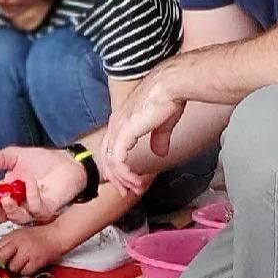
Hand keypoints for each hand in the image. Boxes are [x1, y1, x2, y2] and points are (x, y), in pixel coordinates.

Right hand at [0, 146, 86, 221]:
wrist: (68, 162)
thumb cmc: (43, 161)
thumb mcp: (17, 155)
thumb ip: (0, 159)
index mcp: (7, 193)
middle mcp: (18, 205)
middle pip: (0, 217)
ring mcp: (32, 209)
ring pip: (17, 218)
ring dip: (9, 208)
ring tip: (6, 197)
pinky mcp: (46, 209)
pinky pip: (35, 208)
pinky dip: (31, 196)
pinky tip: (29, 183)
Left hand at [0, 224, 64, 274]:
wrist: (58, 235)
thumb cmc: (40, 235)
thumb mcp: (21, 234)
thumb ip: (9, 242)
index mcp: (14, 235)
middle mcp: (19, 242)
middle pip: (1, 258)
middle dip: (1, 265)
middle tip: (5, 267)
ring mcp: (28, 252)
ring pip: (12, 267)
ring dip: (14, 269)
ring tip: (20, 265)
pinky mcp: (36, 261)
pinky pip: (24, 272)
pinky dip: (25, 271)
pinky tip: (28, 266)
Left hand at [101, 60, 186, 195]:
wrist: (171, 85)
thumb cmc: (168, 97)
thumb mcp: (163, 123)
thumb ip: (159, 138)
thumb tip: (160, 151)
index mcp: (123, 119)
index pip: (112, 147)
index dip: (118, 165)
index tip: (130, 179)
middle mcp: (116, 123)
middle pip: (106, 156)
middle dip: (116, 177)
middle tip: (127, 191)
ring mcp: (118, 128)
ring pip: (110, 161)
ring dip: (122, 179)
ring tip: (135, 189)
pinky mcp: (124, 132)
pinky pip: (118, 160)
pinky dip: (124, 174)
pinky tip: (135, 180)